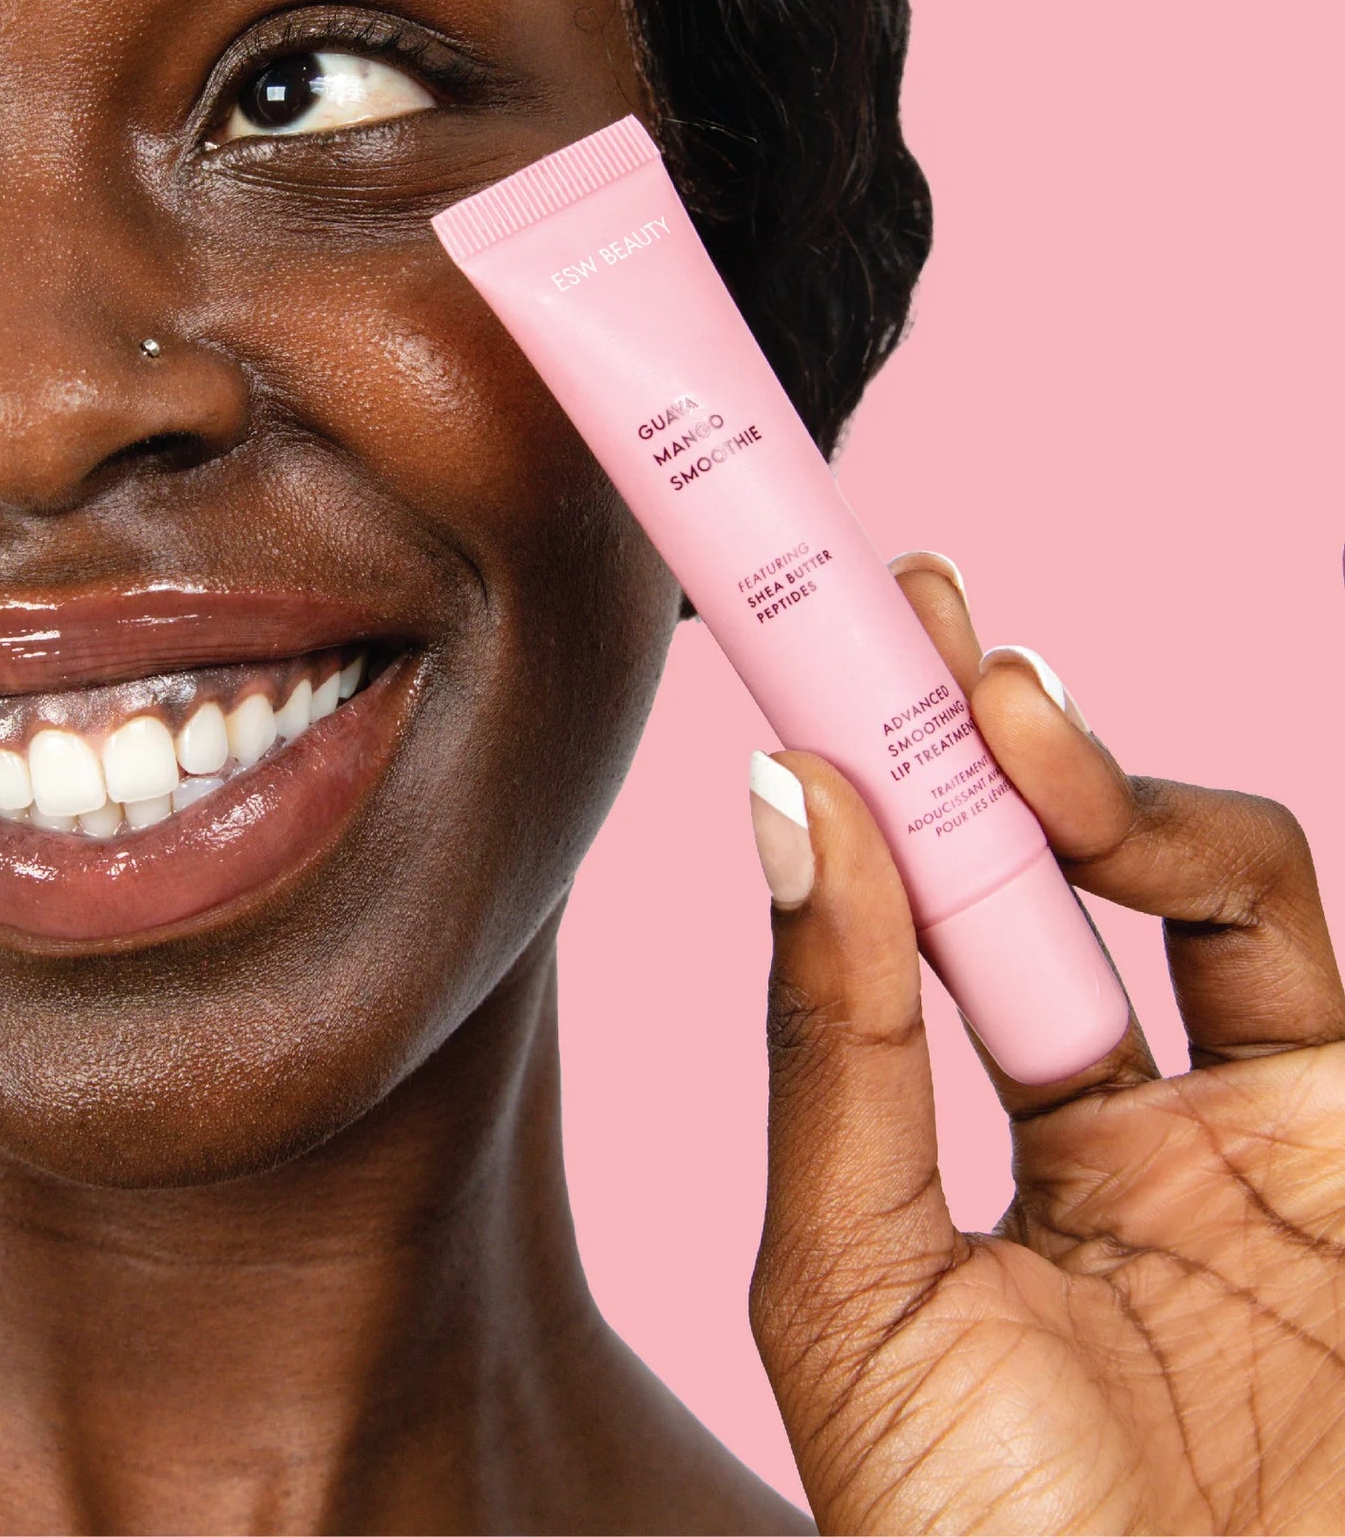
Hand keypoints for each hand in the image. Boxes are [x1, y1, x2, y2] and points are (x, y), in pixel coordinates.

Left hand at [746, 556, 1344, 1533]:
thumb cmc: (982, 1535)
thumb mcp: (860, 1280)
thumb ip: (837, 1046)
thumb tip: (783, 796)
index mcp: (1031, 1134)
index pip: (964, 901)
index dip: (919, 761)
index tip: (866, 625)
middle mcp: (1169, 1117)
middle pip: (1110, 865)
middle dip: (1033, 744)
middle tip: (951, 647)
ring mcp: (1299, 1146)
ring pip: (1248, 893)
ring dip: (1144, 804)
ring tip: (1022, 751)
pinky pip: (1339, 1012)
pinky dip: (1235, 875)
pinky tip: (1167, 853)